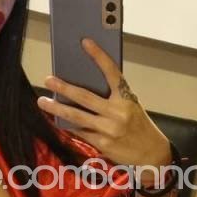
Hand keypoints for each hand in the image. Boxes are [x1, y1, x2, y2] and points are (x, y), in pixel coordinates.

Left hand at [37, 38, 171, 173]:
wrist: (152, 154)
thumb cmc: (140, 127)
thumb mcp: (132, 107)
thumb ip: (113, 98)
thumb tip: (85, 87)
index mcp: (127, 98)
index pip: (112, 73)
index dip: (99, 56)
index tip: (86, 42)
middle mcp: (118, 113)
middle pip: (85, 97)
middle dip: (63, 88)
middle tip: (48, 80)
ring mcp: (109, 129)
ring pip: (77, 116)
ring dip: (57, 109)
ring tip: (43, 101)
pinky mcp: (102, 144)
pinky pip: (80, 132)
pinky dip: (68, 125)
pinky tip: (57, 120)